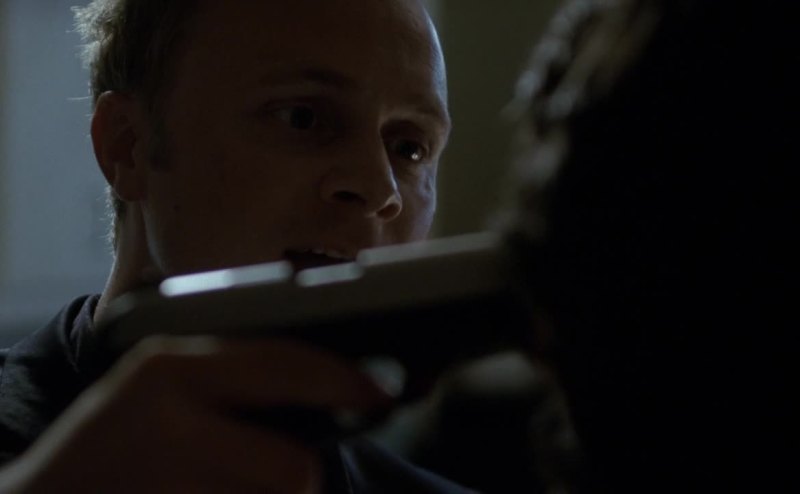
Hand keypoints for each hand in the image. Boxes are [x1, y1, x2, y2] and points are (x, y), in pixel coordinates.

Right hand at [0, 336, 392, 492]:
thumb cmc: (115, 439)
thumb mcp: (166, 383)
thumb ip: (237, 377)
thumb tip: (335, 390)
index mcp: (173, 366)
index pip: (285, 365)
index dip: (344, 381)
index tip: (379, 395)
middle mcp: (168, 420)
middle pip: (292, 469)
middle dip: (298, 475)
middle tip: (279, 466)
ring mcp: (167, 484)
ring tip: (211, 481)